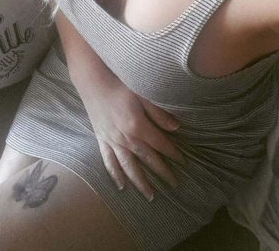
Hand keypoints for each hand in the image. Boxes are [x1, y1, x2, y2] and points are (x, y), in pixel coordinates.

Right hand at [80, 75, 186, 201]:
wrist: (94, 83)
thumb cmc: (120, 85)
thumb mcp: (143, 95)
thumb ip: (159, 113)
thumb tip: (177, 127)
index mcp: (137, 126)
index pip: (160, 144)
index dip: (173, 153)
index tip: (184, 162)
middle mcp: (125, 138)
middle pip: (147, 159)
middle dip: (162, 172)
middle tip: (174, 184)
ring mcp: (112, 141)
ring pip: (128, 166)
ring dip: (140, 182)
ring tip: (150, 195)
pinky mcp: (102, 140)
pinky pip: (109, 161)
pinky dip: (115, 174)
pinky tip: (121, 186)